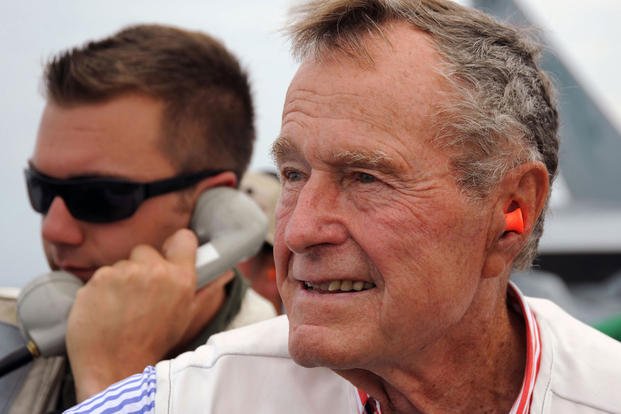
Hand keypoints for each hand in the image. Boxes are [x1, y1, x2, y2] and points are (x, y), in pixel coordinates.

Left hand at [66, 229, 201, 401]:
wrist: (115, 366)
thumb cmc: (152, 343)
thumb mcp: (185, 316)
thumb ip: (203, 290)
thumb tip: (225, 273)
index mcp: (181, 278)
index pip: (183, 239)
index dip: (175, 245)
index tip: (169, 253)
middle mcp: (155, 271)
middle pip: (146, 251)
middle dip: (141, 267)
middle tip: (139, 293)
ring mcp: (124, 273)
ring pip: (121, 264)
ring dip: (119, 280)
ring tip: (120, 307)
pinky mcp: (99, 279)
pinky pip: (100, 275)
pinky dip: (100, 289)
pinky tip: (103, 309)